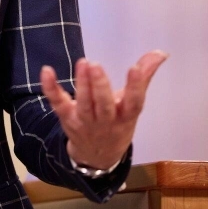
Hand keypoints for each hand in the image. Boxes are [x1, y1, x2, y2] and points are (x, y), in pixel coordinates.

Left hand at [40, 50, 167, 169]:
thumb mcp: (132, 105)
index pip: (134, 103)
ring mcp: (85, 121)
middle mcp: (106, 121)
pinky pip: (57, 103)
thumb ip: (144, 77)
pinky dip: (51, 89)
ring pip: (83, 104)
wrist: (97, 156)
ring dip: (81, 84)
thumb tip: (160, 52)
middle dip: (100, 86)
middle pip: (103, 105)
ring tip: (82, 64)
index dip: (136, 86)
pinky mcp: (67, 118)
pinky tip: (47, 71)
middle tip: (95, 65)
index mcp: (126, 116)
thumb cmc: (118, 123)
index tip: (135, 68)